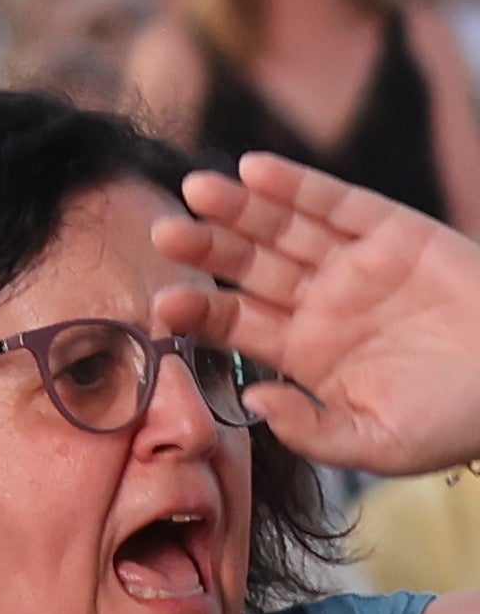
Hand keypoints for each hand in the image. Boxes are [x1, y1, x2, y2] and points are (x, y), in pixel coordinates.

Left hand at [155, 150, 479, 475]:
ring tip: (198, 189)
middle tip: (164, 234)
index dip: (199, 311)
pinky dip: (299, 185)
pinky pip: (339, 203)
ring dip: (240, 208)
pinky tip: (256, 170)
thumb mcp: (380, 443)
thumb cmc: (456, 420)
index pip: (234, 324)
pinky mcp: (396, 231)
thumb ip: (313, 431)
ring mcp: (355, 263)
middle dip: (206, 250)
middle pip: (247, 268)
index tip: (162, 304)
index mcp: (303, 350)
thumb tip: (251, 400)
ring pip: (283, 229)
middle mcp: (319, 301)